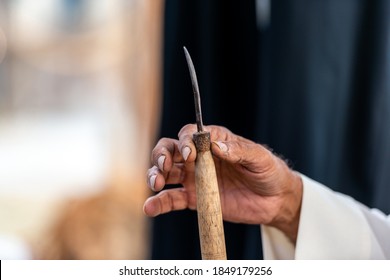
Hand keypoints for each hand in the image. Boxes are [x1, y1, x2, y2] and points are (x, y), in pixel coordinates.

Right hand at [143, 124, 302, 242]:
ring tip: (155, 184)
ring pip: (166, 173)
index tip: (189, 154)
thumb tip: (215, 146)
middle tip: (164, 167)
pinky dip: (159, 203)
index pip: (189, 135)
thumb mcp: (258, 158)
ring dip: (155, 175)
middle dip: (161, 156)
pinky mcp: (195, 199)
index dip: (184, 142)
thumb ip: (238, 150)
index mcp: (213, 141)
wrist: (275, 200)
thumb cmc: (268, 171)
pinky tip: (150, 207)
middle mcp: (199, 158)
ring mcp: (195, 179)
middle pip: (170, 150)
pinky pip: (173, 199)